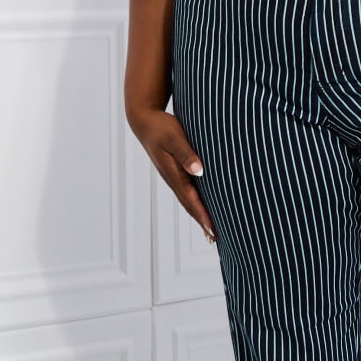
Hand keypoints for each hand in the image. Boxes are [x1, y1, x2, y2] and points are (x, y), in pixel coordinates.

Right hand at [127, 107, 215, 241]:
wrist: (145, 121)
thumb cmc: (161, 127)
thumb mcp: (174, 137)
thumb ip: (187, 154)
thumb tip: (199, 171)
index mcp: (173, 174)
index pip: (191, 200)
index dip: (203, 215)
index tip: (213, 230)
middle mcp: (173, 179)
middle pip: (190, 206)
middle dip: (202, 222)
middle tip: (215, 239)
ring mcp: (173, 177)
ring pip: (188, 201)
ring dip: (199, 216)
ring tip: (210, 231)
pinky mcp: (175, 171)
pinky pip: (188, 192)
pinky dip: (195, 204)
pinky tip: (201, 207)